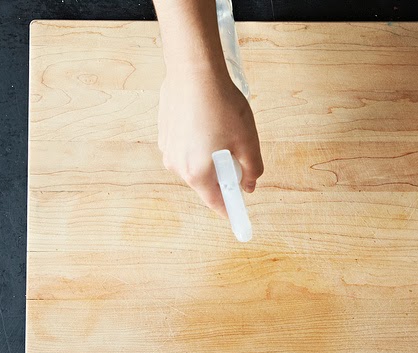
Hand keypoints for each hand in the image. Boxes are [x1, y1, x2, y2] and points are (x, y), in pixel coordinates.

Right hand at [157, 70, 262, 217]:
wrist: (193, 70)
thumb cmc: (221, 104)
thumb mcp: (248, 140)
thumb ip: (252, 169)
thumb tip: (249, 185)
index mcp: (197, 173)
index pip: (215, 203)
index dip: (229, 210)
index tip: (238, 217)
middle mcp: (177, 166)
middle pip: (204, 183)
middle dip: (222, 176)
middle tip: (238, 157)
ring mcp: (167, 149)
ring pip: (194, 164)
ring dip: (209, 157)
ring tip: (222, 131)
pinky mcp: (164, 133)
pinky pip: (185, 148)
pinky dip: (198, 143)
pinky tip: (208, 122)